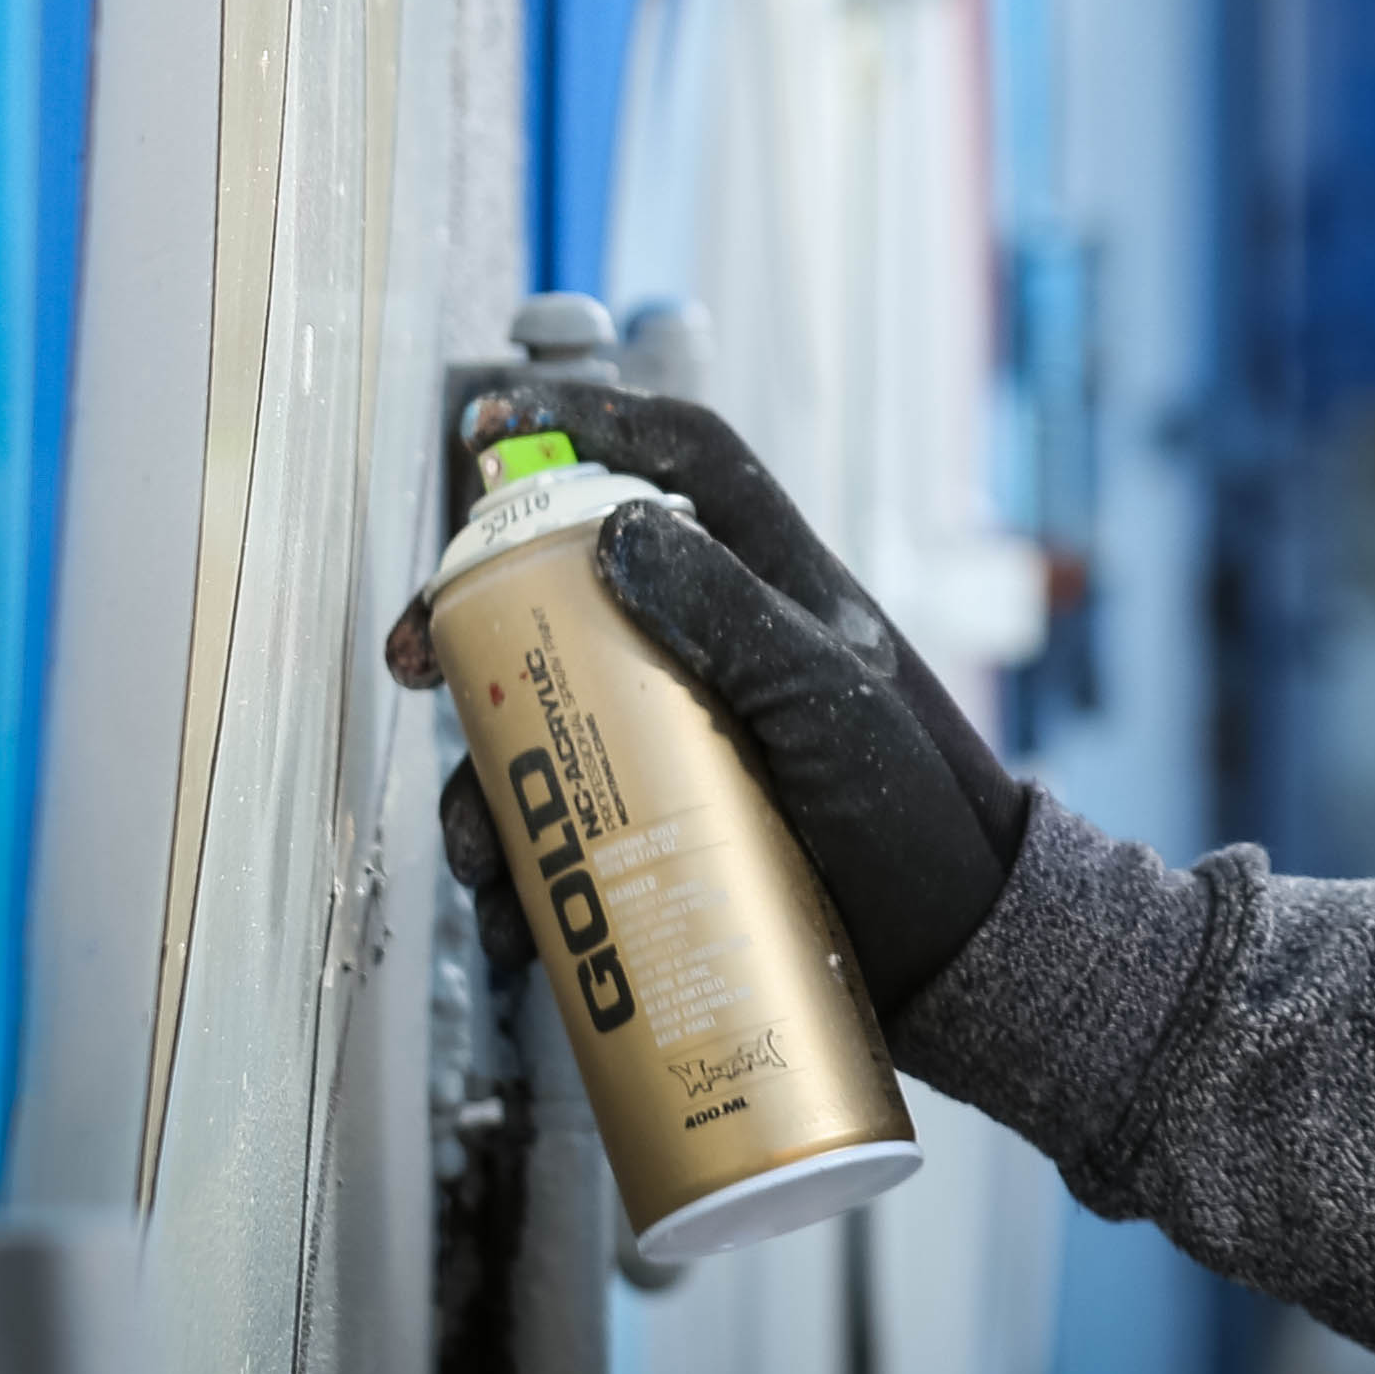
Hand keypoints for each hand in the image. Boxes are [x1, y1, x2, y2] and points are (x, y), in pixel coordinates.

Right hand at [383, 382, 1035, 1018]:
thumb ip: (732, 612)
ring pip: (542, 729)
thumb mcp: (829, 701)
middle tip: (413, 661)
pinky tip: (518, 926)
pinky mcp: (665, 831)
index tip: (491, 428)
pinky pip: (561, 837)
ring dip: (483, 788)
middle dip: (470, 624)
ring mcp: (683, 741)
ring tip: (483, 857)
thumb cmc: (925, 812)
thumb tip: (612, 525)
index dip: (588, 420)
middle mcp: (714, 650)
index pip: (680, 460)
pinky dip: (520, 880)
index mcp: (771, 586)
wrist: (961, 953)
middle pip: (564, 597)